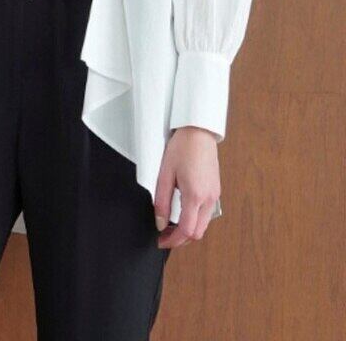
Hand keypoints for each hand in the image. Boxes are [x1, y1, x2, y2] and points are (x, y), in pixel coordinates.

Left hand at [154, 126, 220, 248]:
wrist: (198, 133)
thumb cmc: (181, 149)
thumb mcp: (165, 174)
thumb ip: (162, 201)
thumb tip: (159, 222)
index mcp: (195, 195)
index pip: (187, 230)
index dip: (173, 241)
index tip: (161, 242)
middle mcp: (209, 199)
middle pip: (198, 232)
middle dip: (181, 239)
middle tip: (163, 236)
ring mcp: (215, 195)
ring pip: (203, 224)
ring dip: (188, 229)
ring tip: (169, 225)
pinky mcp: (215, 191)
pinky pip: (206, 213)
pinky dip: (194, 219)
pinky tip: (181, 213)